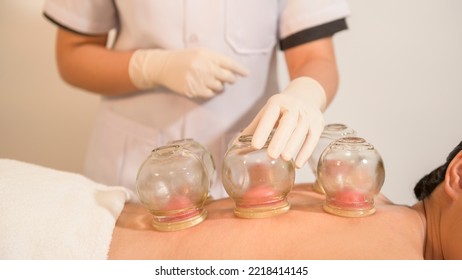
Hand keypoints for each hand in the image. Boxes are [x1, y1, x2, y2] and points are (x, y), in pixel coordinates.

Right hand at [129, 48, 248, 97]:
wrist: (164, 66)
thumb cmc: (185, 58)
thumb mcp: (200, 53)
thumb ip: (215, 59)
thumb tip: (233, 71)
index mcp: (208, 56)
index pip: (230, 64)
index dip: (240, 70)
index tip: (247, 74)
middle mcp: (206, 68)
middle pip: (228, 77)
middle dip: (229, 78)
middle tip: (226, 78)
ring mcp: (200, 80)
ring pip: (220, 87)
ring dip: (218, 85)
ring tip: (208, 80)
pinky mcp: (194, 90)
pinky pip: (210, 94)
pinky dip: (210, 92)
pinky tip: (203, 86)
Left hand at [241, 77, 325, 167]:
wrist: (306, 95)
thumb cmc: (282, 108)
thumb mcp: (268, 112)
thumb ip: (254, 127)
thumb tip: (235, 145)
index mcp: (277, 102)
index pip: (270, 116)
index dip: (262, 130)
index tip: (255, 145)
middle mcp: (294, 106)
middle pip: (288, 122)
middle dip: (280, 138)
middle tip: (271, 155)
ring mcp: (308, 114)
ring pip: (302, 130)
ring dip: (293, 145)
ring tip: (285, 158)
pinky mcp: (318, 123)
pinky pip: (313, 138)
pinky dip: (306, 152)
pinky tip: (298, 164)